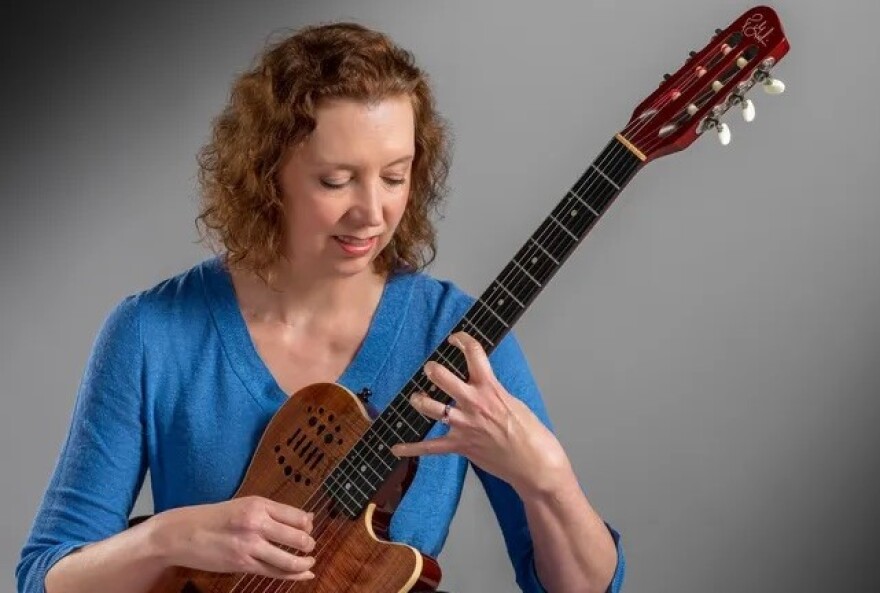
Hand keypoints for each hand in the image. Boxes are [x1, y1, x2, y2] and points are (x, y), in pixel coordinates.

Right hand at [152, 495, 315, 580]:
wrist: (180, 533)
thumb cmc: (213, 518)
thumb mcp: (244, 505)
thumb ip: (275, 512)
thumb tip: (308, 517)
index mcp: (258, 504)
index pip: (297, 516)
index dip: (308, 525)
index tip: (307, 529)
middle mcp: (257, 523)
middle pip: (298, 537)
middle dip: (309, 544)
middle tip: (309, 547)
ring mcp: (250, 545)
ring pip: (289, 559)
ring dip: (305, 563)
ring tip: (309, 562)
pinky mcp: (242, 564)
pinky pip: (274, 572)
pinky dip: (294, 576)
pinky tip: (305, 575)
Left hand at [391, 332, 571, 495]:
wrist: (535, 464)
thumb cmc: (533, 435)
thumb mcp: (515, 403)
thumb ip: (494, 393)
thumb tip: (483, 388)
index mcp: (491, 389)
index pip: (474, 353)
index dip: (462, 340)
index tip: (456, 338)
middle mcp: (474, 403)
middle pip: (442, 377)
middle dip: (433, 369)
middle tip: (430, 368)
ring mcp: (464, 425)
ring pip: (431, 407)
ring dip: (420, 401)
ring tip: (417, 398)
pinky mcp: (460, 446)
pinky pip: (430, 447)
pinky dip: (412, 448)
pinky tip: (396, 448)